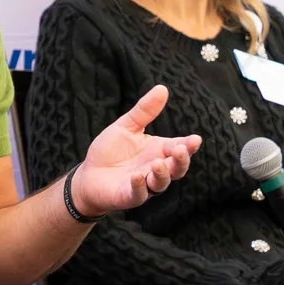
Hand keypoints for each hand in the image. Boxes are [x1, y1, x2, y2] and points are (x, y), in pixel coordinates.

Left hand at [70, 85, 200, 215]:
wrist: (88, 174)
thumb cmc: (110, 151)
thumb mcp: (127, 126)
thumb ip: (144, 111)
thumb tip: (162, 88)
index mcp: (159, 151)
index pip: (179, 148)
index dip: (189, 146)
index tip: (195, 139)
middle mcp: (155, 169)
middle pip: (177, 168)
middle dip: (181, 161)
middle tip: (181, 150)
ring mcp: (145, 184)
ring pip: (161, 183)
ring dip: (163, 174)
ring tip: (158, 163)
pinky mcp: (130, 196)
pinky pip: (139, 194)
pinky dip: (140, 186)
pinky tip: (137, 176)